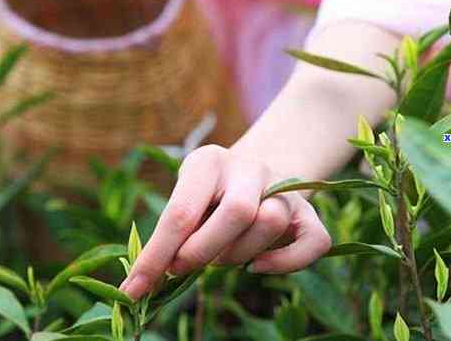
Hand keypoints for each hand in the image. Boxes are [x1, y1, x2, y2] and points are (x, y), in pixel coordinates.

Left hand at [120, 145, 330, 299]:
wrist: (250, 171)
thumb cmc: (207, 193)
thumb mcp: (184, 199)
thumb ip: (172, 232)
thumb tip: (144, 282)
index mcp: (208, 161)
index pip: (182, 211)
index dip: (157, 255)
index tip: (136, 288)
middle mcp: (249, 167)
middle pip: (237, 211)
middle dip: (203, 251)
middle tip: (182, 267)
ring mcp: (283, 187)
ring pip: (271, 223)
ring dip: (238, 254)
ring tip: (220, 256)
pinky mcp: (307, 210)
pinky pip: (314, 241)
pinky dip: (286, 262)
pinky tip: (258, 267)